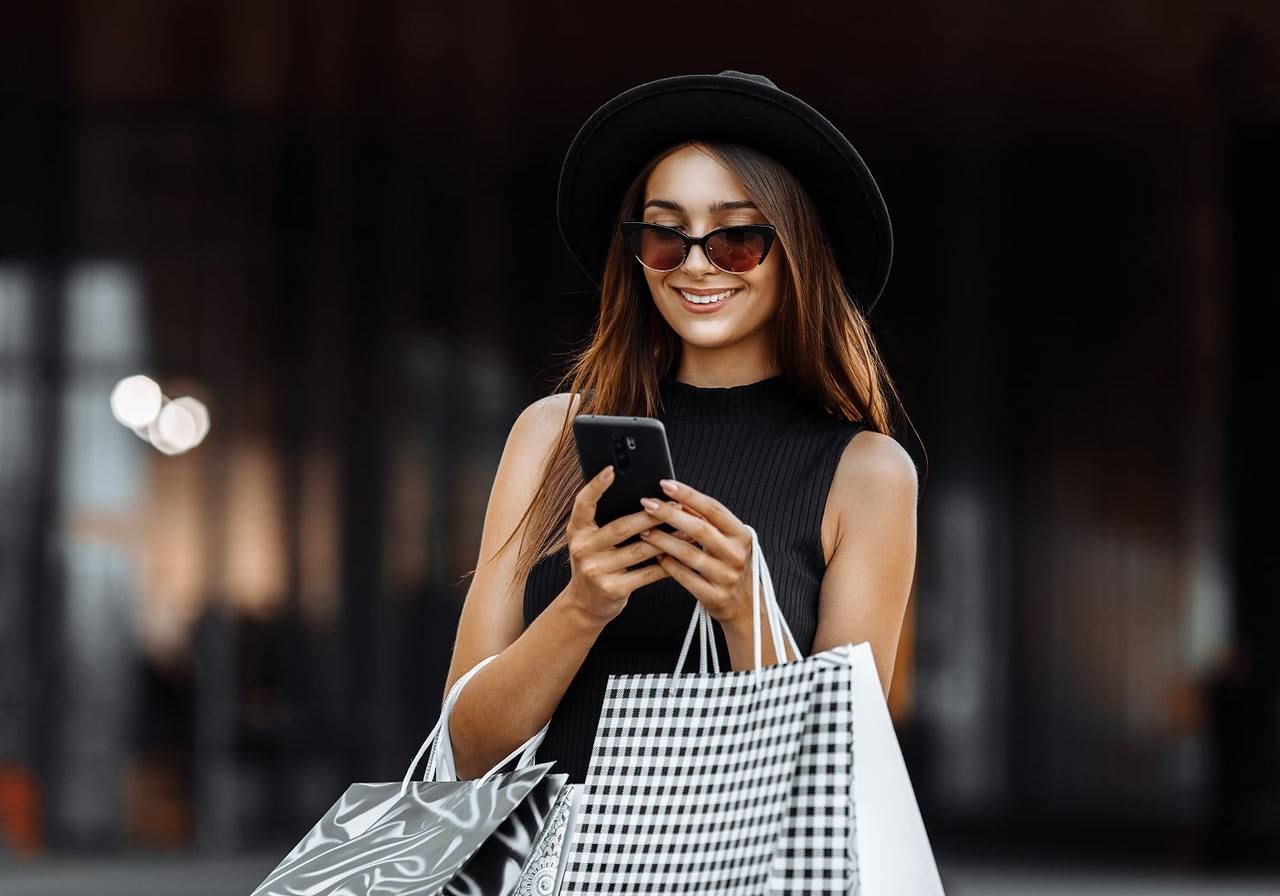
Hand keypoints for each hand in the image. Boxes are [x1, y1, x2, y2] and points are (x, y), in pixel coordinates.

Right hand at [564, 465, 671, 624]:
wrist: (585, 605)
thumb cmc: (596, 563)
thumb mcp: (591, 540)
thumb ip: (605, 521)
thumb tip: (643, 498)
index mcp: (577, 531)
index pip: (583, 503)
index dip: (596, 485)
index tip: (611, 469)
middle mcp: (582, 549)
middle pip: (622, 527)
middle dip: (652, 515)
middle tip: (675, 504)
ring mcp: (596, 571)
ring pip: (639, 550)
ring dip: (667, 538)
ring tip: (687, 529)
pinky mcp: (612, 589)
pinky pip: (646, 574)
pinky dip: (666, 564)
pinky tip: (680, 555)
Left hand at [637, 479, 757, 629]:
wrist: (747, 607)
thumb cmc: (732, 568)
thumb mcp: (729, 542)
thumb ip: (709, 522)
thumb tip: (680, 499)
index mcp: (742, 535)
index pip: (713, 508)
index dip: (688, 494)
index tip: (666, 484)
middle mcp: (737, 555)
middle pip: (700, 528)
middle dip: (670, 514)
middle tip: (648, 504)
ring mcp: (727, 577)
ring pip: (689, 554)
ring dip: (663, 540)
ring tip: (645, 531)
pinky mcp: (715, 596)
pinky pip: (685, 578)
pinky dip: (668, 565)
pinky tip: (656, 557)